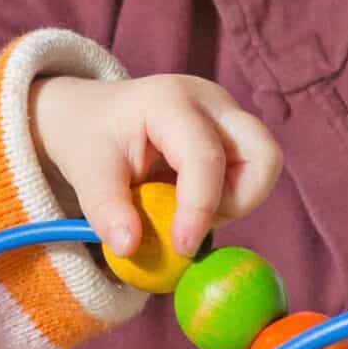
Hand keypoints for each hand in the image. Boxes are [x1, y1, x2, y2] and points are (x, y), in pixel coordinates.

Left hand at [30, 73, 281, 259]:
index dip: (200, 207)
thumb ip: (104, 208)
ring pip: (264, 167)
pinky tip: (188, 199)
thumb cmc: (89, 136)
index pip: (205, 157)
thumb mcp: (83, 169)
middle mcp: (210, 101)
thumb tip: (128, 248)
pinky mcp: (232, 134)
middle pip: (263, 155)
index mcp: (171, 100)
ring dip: (234, 202)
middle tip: (194, 221)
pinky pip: (249, 174)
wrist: (90, 114)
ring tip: (186, 209)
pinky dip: (226, 198)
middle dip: (239, 201)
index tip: (182, 247)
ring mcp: (227, 115)